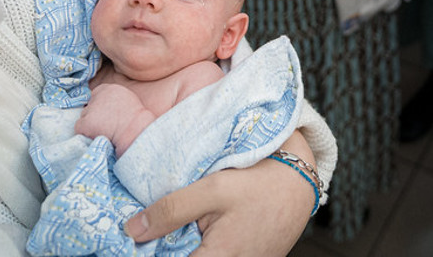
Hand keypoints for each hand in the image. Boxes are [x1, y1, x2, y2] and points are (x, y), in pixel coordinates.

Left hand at [75, 83, 154, 156]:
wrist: (135, 133)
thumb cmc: (135, 120)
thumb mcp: (127, 99)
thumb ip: (113, 99)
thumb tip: (103, 105)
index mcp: (109, 88)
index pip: (95, 95)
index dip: (99, 107)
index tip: (106, 115)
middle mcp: (97, 96)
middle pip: (89, 107)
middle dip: (94, 116)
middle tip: (106, 124)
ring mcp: (90, 110)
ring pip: (84, 117)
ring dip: (91, 125)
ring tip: (105, 131)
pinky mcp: (85, 123)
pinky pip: (80, 129)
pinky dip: (86, 134)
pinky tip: (98, 136)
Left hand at [124, 133, 316, 254]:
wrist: (300, 183)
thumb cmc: (260, 182)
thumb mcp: (213, 188)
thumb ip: (171, 210)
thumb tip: (132, 230)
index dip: (150, 253)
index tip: (134, 242)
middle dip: (166, 248)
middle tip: (148, 232)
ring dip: (183, 246)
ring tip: (170, 230)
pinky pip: (213, 255)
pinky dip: (200, 247)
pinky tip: (192, 232)